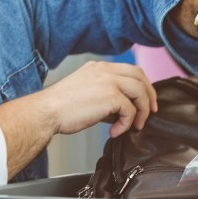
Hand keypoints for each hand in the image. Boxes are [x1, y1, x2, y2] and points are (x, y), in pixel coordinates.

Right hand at [40, 61, 156, 137]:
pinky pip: (130, 110)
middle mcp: (105, 70)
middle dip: (149, 95)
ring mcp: (108, 81)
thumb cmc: (60, 108)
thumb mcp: (85, 94)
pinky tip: (115, 132)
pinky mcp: (110, 95)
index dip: (142, 85)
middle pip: (140, 76)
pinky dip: (126, 124)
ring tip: (135, 126)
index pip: (129, 70)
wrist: (46, 112)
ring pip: (140, 92)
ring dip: (142, 111)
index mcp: (98, 67)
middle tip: (151, 111)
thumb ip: (105, 97)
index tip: (146, 100)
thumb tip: (121, 112)